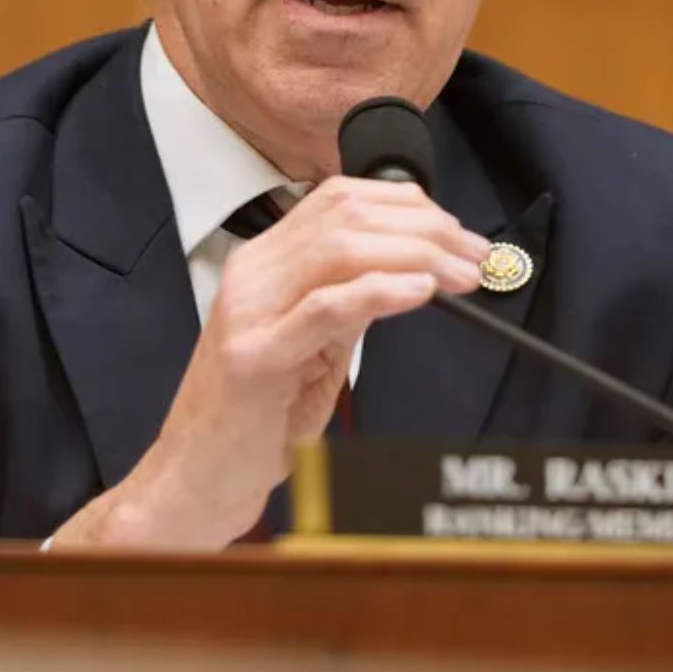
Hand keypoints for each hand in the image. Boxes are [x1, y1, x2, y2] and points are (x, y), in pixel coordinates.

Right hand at [50, 176, 486, 548]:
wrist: (197, 471)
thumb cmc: (256, 415)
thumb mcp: (309, 345)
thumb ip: (345, 304)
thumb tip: (409, 271)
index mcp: (261, 263)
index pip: (336, 200)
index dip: (407, 205)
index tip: (456, 233)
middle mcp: (250, 275)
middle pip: (344, 216)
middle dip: (425, 228)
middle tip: (475, 257)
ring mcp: (248, 312)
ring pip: (338, 249)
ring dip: (416, 254)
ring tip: (461, 275)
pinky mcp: (255, 358)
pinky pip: (325, 307)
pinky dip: (379, 290)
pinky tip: (419, 290)